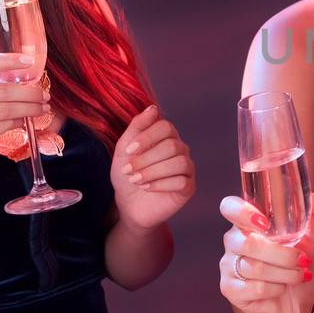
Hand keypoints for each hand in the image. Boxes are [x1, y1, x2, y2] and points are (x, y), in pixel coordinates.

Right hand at [0, 52, 48, 175]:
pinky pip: (2, 126)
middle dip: (29, 93)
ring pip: (6, 109)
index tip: (29, 61)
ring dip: (29, 108)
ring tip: (42, 108)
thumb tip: (20, 81)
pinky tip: (25, 121)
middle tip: (45, 95)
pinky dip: (18, 122)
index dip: (8, 61)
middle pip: (2, 91)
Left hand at [111, 105, 194, 229]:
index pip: (166, 126)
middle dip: (146, 159)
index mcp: (166, 137)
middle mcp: (180, 149)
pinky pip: (182, 181)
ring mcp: (186, 168)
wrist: (128, 204)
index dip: (147, 137)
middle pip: (172, 146)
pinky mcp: (189, 187)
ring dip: (153, 172)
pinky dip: (161, 184)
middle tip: (128, 171)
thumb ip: (137, 126)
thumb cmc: (127, 175)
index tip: (128, 151)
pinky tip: (147, 188)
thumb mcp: (124, 149)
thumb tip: (153, 107)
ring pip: (179, 163)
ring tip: (137, 180)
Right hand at [218, 190, 313, 312]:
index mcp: (249, 222)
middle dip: (283, 255)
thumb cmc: (299, 265)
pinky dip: (276, 288)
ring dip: (285, 274)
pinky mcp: (231, 289)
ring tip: (300, 275)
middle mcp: (234, 241)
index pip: (230, 207)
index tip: (264, 223)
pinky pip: (255, 287)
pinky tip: (283, 288)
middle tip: (303, 260)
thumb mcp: (313, 239)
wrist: (297, 302)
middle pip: (249, 243)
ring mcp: (229, 265)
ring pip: (255, 268)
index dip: (242, 212)